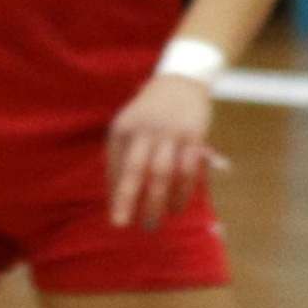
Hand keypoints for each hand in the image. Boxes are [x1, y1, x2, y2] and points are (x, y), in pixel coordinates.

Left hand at [106, 72, 224, 230]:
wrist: (180, 82)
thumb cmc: (148, 113)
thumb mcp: (127, 126)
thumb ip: (120, 155)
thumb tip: (114, 193)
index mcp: (123, 128)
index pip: (116, 166)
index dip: (115, 192)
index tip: (116, 215)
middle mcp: (144, 130)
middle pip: (135, 170)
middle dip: (127, 199)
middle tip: (122, 225)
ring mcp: (170, 133)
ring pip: (162, 174)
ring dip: (157, 202)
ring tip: (151, 223)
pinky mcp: (193, 136)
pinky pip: (187, 170)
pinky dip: (181, 193)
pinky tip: (176, 208)